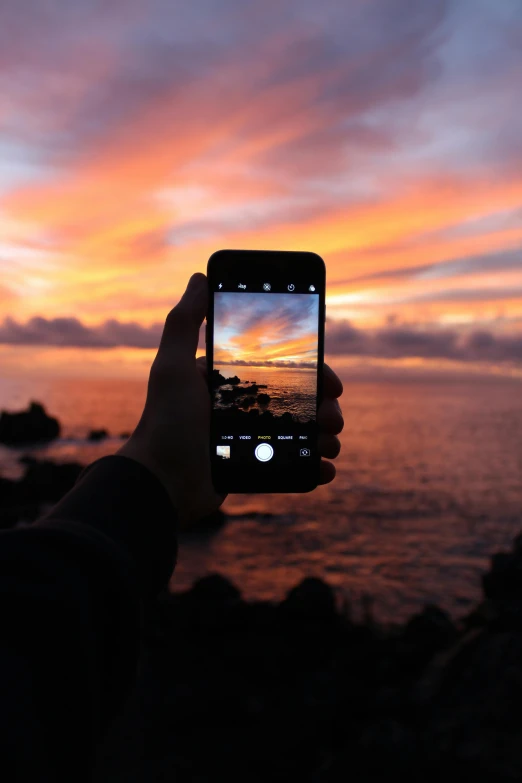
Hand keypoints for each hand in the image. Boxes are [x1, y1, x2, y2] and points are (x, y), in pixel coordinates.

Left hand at [118, 273, 342, 523]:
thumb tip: (199, 277)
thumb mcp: (172, 367)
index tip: (332, 382)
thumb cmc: (165, 423)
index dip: (312, 373)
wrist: (159, 484)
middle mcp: (239, 408)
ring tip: (332, 445)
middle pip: (297, 403)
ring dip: (325, 438)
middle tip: (335, 419)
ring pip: (300, 433)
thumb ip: (183, 322)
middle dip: (324, 409)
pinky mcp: (251, 468)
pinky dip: (312, 466)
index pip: (280, 370)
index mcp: (227, 383)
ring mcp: (247, 440)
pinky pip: (291, 465)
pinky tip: (325, 468)